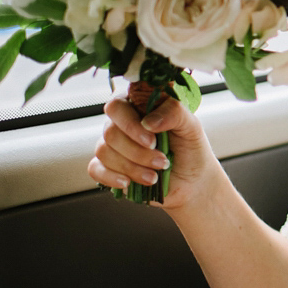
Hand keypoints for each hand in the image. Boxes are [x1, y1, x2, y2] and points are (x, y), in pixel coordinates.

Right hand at [88, 92, 218, 210]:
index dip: (130, 124)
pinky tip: (128, 183)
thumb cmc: (190, 147)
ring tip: (155, 176)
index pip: (118, 105)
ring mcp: (113, 145)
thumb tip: (148, 122)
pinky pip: (95, 169)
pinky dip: (111, 177)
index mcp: (138, 106)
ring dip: (132, 167)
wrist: (192, 180)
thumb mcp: (191, 126)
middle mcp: (121, 123)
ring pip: (104, 152)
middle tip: (162, 161)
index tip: (152, 140)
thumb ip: (174, 113)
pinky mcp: (108, 167)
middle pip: (110, 132)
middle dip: (137, 151)